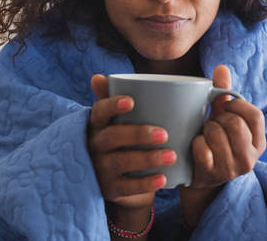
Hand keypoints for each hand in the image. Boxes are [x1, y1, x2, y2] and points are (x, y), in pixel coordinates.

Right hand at [87, 74, 175, 209]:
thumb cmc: (117, 138)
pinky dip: (145, 184)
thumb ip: (113, 97)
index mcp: (96, 124)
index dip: (113, 105)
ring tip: (172, 155)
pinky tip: (163, 179)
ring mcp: (100, 168)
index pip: (99, 112)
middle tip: (164, 133)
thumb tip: (98, 76)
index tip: (132, 101)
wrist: (110, 176)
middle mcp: (94, 145)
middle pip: (112, 138)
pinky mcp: (109, 189)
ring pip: (121, 162)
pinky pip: (126, 187)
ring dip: (148, 159)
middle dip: (138, 134)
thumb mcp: (113, 120)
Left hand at [186, 65, 266, 188]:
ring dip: (206, 129)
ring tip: (205, 134)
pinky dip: (195, 143)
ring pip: (217, 134)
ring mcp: (231, 169)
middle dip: (219, 118)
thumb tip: (221, 67)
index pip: (255, 116)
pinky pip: (202, 149)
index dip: (237, 105)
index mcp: (258, 142)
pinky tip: (196, 145)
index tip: (226, 106)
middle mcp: (249, 159)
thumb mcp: (223, 117)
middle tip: (213, 122)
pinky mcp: (211, 175)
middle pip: (236, 124)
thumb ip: (224, 93)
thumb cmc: (215, 139)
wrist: (199, 175)